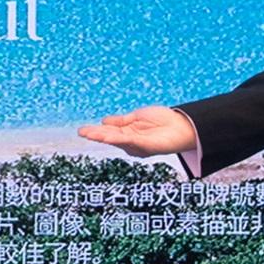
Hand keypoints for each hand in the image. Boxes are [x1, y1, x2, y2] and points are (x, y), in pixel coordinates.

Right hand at [77, 106, 197, 156]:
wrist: (182, 126)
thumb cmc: (164, 122)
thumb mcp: (137, 117)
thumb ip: (121, 121)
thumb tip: (104, 121)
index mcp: (129, 134)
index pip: (110, 131)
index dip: (96, 130)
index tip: (82, 130)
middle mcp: (131, 142)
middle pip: (110, 137)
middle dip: (95, 135)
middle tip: (81, 132)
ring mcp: (137, 145)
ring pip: (116, 140)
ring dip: (102, 137)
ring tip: (89, 134)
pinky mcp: (145, 146)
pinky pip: (128, 141)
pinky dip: (117, 138)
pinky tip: (107, 135)